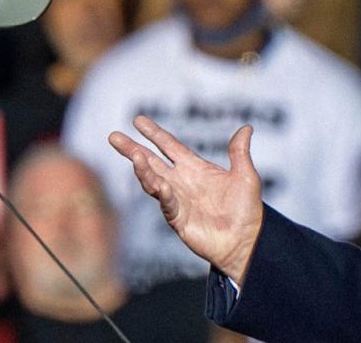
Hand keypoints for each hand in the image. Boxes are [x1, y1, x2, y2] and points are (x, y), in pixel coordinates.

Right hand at [108, 116, 262, 283]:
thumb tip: (247, 127)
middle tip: (114, 136)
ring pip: (153, 181)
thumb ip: (239, 152)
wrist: (246, 239)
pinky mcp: (179, 218)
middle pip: (153, 162)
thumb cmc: (246, 209)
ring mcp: (177, 200)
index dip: (155, 134)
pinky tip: (159, 184)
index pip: (170, 147)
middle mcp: (182, 182)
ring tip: (134, 155)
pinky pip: (167, 203)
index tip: (138, 120)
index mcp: (196, 168)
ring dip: (143, 169)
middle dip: (133, 149)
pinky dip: (162, 193)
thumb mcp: (245, 176)